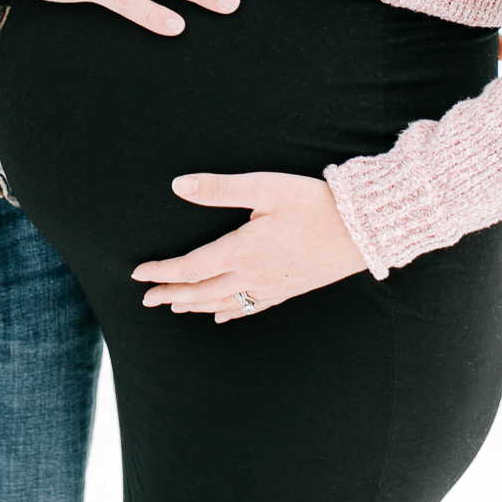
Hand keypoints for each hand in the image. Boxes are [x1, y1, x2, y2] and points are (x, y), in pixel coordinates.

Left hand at [132, 172, 366, 321]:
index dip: (162, 271)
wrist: (363, 230)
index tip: (139, 274)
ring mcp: (271, 287)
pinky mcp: (288, 290)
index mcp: (242, 251)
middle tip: (147, 298)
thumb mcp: (265, 188)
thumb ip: (220, 188)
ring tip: (174, 305)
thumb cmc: (314, 203)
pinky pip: (250, 309)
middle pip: (201, 291)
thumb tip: (179, 185)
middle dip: (171, 294)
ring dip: (194, 305)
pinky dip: (229, 313)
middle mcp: (252, 276)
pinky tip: (219, 316)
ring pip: (223, 303)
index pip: (190, 267)